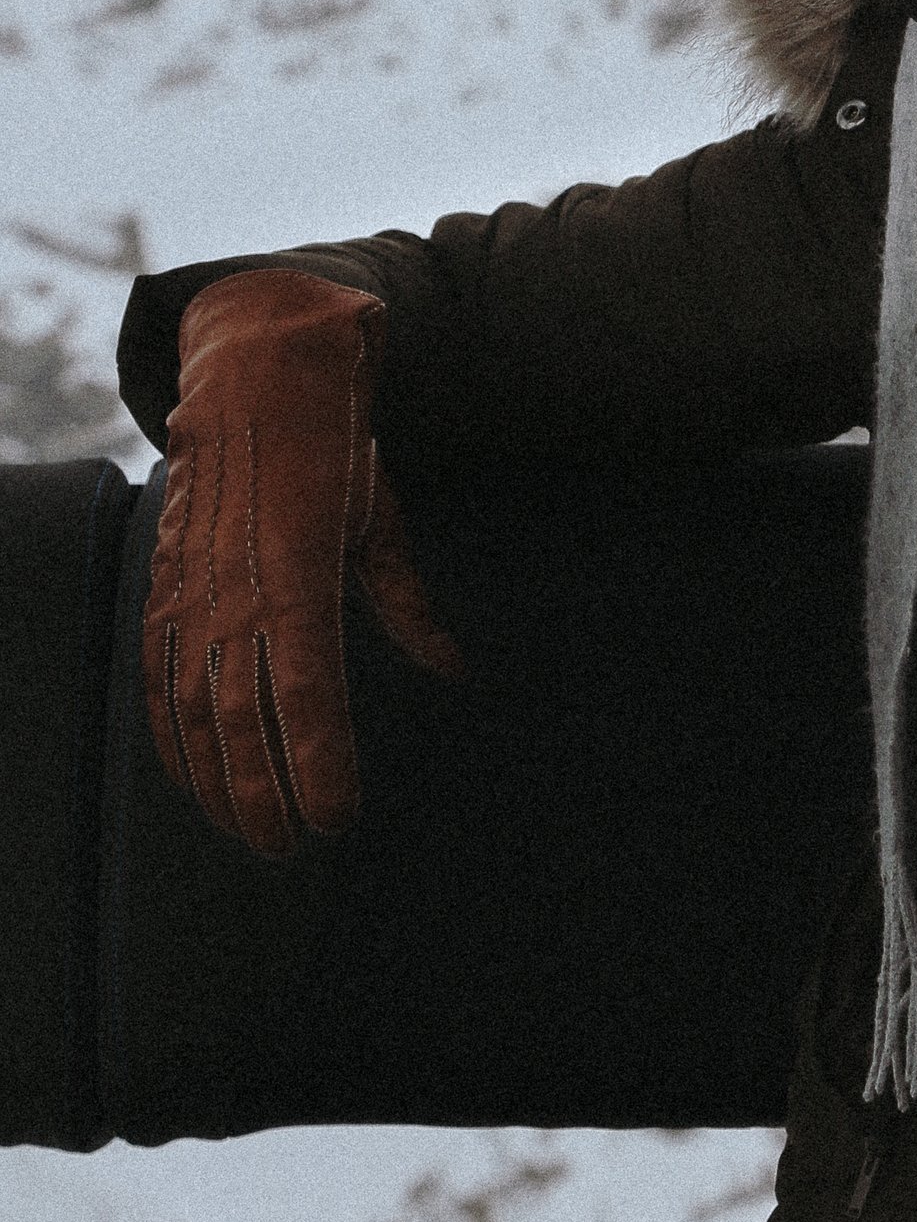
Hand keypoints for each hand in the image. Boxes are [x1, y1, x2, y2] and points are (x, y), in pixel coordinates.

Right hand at [142, 266, 461, 853]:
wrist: (258, 373)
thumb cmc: (333, 447)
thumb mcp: (382, 517)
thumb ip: (408, 603)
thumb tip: (452, 668)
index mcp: (300, 571)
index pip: (305, 692)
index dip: (317, 762)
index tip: (337, 818)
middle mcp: (236, 587)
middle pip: (241, 718)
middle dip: (264, 794)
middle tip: (294, 849)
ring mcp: (192, 588)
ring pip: (193, 708)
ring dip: (217, 779)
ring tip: (250, 832)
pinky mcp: (165, 585)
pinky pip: (159, 675)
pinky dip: (171, 734)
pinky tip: (191, 777)